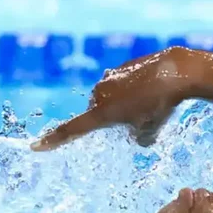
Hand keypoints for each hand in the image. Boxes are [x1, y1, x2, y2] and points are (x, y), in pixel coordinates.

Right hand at [31, 48, 193, 151]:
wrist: (176, 72)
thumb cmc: (161, 106)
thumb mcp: (150, 131)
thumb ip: (137, 137)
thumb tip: (137, 132)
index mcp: (101, 112)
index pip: (72, 130)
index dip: (54, 140)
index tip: (35, 146)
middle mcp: (99, 93)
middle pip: (98, 112)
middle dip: (112, 118)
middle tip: (138, 121)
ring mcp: (110, 76)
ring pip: (111, 96)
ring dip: (124, 102)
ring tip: (150, 103)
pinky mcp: (123, 66)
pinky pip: (124, 83)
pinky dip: (134, 89)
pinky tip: (154, 89)